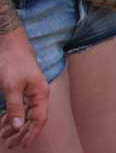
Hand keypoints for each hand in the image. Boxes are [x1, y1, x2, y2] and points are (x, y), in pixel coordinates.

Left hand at [0, 30, 49, 147]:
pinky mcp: (23, 89)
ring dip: (16, 126)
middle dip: (22, 133)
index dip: (32, 133)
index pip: (39, 119)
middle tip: (9, 144)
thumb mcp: (11, 87)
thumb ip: (15, 107)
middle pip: (33, 119)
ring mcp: (31, 92)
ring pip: (26, 114)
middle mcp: (38, 95)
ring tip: (4, 137)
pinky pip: (20, 107)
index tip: (23, 145)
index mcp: (40, 94)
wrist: (10, 44)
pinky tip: (4, 123)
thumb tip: (18, 126)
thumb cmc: (12, 63)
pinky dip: (12, 116)